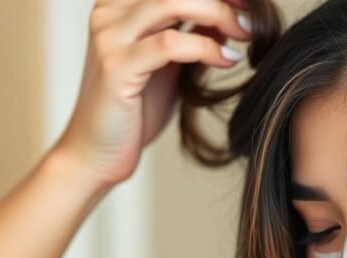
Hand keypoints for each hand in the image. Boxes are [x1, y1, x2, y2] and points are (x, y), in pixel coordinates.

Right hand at [51, 0, 251, 189]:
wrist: (96, 153)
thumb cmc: (133, 110)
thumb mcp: (170, 64)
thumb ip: (193, 35)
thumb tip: (230, 14)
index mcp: (118, 5)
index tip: (245, 0)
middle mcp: (109, 13)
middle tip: (250, 18)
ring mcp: (108, 37)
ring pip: (171, 2)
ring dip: (218, 14)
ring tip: (245, 33)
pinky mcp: (116, 67)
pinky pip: (170, 44)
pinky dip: (206, 47)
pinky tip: (226, 59)